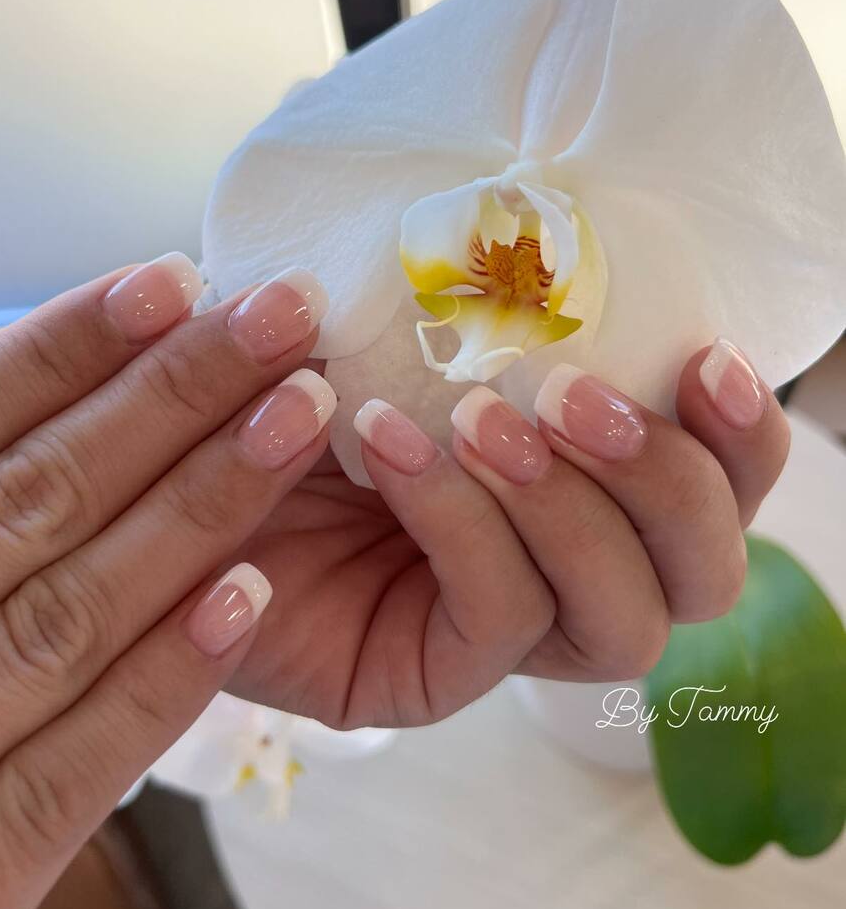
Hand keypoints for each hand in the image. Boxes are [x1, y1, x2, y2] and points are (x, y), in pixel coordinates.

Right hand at [0, 258, 332, 908]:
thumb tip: (64, 373)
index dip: (65, 346)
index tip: (171, 279)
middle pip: (37, 494)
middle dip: (170, 397)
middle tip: (282, 314)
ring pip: (71, 611)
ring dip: (198, 504)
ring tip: (302, 412)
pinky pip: (75, 766)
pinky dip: (165, 671)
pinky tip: (252, 593)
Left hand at [225, 341, 788, 723]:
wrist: (170, 466)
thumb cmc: (292, 385)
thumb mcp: (384, 321)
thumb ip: (468, 298)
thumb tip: (523, 231)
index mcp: (585, 482)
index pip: (718, 486)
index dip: (739, 436)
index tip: (703, 351)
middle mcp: (567, 568)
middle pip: (702, 574)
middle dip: (665, 480)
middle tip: (573, 394)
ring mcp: (506, 634)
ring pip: (624, 623)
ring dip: (567, 507)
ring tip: (480, 420)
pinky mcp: (430, 677)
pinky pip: (495, 620)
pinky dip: (459, 521)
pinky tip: (391, 448)